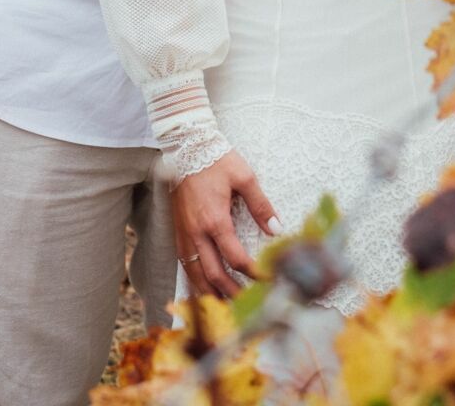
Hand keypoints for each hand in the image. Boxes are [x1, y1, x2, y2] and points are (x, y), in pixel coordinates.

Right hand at [172, 149, 278, 297]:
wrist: (186, 147)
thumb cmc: (217, 160)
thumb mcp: (244, 177)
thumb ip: (260, 205)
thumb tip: (277, 229)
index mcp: (215, 220)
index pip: (236, 259)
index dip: (253, 274)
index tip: (268, 282)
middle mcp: (196, 232)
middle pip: (214, 275)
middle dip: (232, 294)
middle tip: (248, 307)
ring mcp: (184, 234)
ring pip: (195, 275)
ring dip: (211, 295)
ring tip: (225, 308)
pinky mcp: (177, 232)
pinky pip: (185, 265)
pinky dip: (195, 282)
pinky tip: (204, 289)